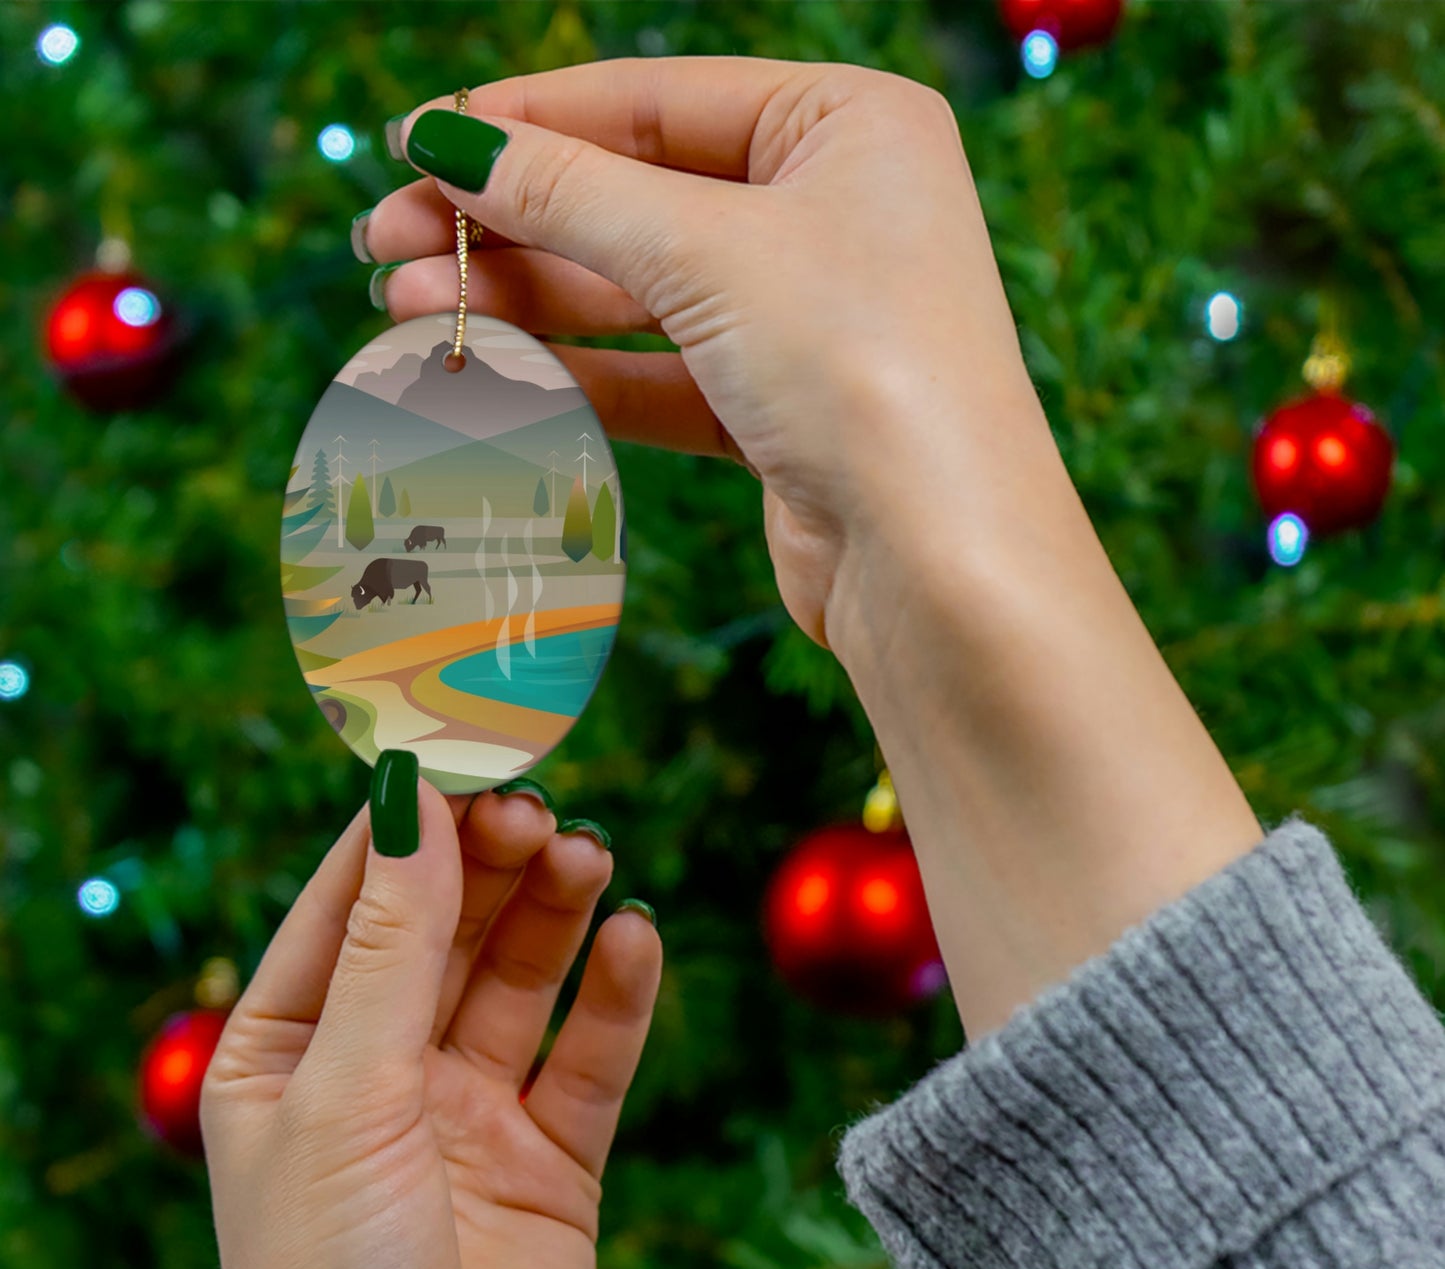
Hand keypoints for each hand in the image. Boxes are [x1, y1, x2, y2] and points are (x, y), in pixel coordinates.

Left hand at [201, 782, 661, 1268]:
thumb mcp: (344, 1096)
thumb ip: (390, 947)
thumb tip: (412, 799)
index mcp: (289, 1054)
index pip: (351, 904)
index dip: (407, 826)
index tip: (465, 749)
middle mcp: (380, 1074)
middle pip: (447, 929)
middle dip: (491, 863)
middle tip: (541, 810)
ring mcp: (469, 1114)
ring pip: (521, 979)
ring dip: (556, 912)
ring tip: (590, 858)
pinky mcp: (552, 1160)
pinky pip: (590, 1056)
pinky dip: (617, 995)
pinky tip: (636, 939)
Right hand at [361, 56, 1057, 657]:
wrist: (938, 561)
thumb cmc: (860, 368)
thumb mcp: (706, 252)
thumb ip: (570, 193)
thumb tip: (448, 140)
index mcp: (848, 125)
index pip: (655, 100)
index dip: (526, 120)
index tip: (415, 141)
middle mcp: (834, 211)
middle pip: (636, 197)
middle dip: (507, 221)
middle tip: (384, 241)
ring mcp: (808, 316)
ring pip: (638, 292)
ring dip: (524, 300)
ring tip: (406, 307)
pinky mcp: (781, 410)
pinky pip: (659, 373)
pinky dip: (576, 372)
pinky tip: (486, 367)